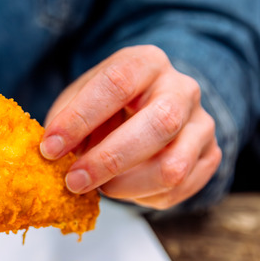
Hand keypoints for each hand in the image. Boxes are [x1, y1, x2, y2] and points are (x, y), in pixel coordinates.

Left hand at [40, 45, 221, 208]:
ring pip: (173, 166)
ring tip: (97, 185)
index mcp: (145, 63)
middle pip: (159, 124)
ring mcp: (202, 123)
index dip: (80, 119)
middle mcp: (182, 88)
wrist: (144, 110)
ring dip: (125, 185)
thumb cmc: (103, 106)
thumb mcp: (78, 100)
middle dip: (109, 160)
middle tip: (73, 181)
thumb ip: (65, 120)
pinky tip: (121, 187)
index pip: (117, 84)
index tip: (49, 148)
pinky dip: (142, 197)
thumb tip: (50, 152)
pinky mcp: (209, 156)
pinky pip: (178, 189)